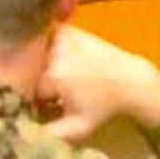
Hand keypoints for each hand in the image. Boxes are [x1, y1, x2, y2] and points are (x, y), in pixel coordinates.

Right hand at [36, 26, 159, 141]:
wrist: (128, 79)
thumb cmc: (103, 106)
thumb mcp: (79, 126)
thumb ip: (52, 131)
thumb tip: (31, 128)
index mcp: (53, 77)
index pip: (31, 89)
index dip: (38, 99)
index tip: (49, 103)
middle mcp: (53, 53)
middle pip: (33, 70)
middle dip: (40, 80)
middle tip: (57, 89)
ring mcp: (60, 37)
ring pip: (37, 53)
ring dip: (43, 63)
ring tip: (62, 74)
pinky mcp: (66, 28)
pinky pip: (46, 38)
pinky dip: (48, 46)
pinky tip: (62, 57)